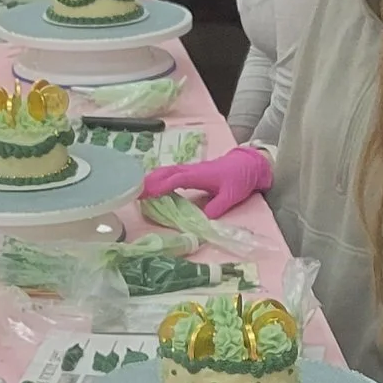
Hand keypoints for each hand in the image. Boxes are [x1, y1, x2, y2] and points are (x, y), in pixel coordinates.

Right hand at [139, 146, 271, 216]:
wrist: (248, 164)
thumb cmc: (240, 178)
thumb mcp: (232, 195)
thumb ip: (218, 206)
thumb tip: (203, 219)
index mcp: (200, 174)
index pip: (177, 178)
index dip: (162, 185)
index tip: (148, 192)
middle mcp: (193, 170)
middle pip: (167, 172)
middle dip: (150, 181)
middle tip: (134, 191)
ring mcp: (192, 169)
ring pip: (168, 171)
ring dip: (152, 178)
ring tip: (138, 189)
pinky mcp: (192, 171)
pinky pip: (172, 172)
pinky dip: (160, 177)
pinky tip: (153, 184)